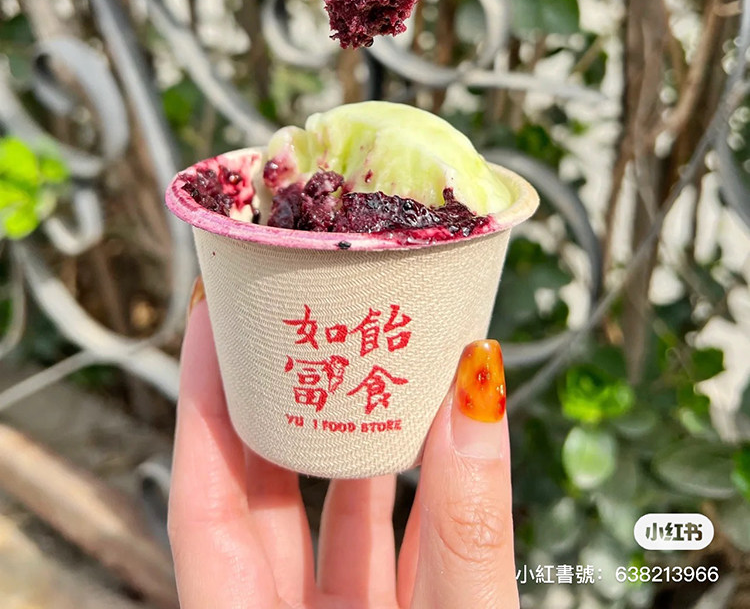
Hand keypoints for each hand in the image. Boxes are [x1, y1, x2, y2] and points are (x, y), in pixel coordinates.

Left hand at [168, 289, 517, 608]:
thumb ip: (466, 529)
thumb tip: (478, 393)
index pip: (200, 499)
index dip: (200, 399)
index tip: (210, 314)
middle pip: (255, 491)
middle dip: (276, 395)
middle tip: (290, 309)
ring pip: (324, 513)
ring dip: (348, 433)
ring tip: (366, 350)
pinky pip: (381, 542)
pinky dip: (407, 484)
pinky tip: (432, 428)